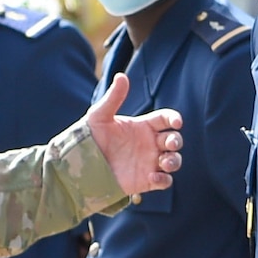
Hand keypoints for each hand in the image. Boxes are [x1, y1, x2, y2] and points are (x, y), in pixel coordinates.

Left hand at [86, 73, 181, 194]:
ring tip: (165, 162)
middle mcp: (150, 144)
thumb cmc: (89, 138)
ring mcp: (149, 162)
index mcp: (143, 126)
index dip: (174, 118)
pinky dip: (164, 180)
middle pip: (174, 139)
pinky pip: (164, 181)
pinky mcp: (146, 180)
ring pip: (174, 160)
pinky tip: (153, 177)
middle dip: (176, 140)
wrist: (81, 166)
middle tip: (169, 143)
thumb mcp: (99, 116)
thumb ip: (113, 98)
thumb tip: (122, 76)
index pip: (166, 119)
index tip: (176, 122)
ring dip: (175, 161)